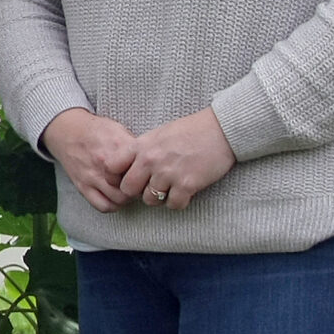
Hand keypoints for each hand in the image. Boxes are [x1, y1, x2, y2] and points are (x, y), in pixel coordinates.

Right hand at [40, 109, 139, 212]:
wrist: (66, 132)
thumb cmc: (95, 130)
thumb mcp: (118, 129)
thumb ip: (134, 145)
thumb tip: (149, 159)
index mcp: (118, 146)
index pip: (143, 168)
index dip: (150, 173)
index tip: (149, 173)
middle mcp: (105, 163)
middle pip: (133, 186)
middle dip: (139, 188)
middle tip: (140, 184)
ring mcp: (93, 176)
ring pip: (119, 199)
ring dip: (127, 197)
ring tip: (127, 191)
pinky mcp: (82, 186)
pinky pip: (102, 205)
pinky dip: (112, 205)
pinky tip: (114, 197)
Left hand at [118, 108, 235, 212]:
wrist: (221, 129)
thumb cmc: (190, 130)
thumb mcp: (158, 134)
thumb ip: (141, 150)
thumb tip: (129, 167)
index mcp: (141, 146)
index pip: (112, 167)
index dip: (116, 176)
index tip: (127, 179)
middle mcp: (151, 160)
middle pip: (128, 189)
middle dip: (137, 192)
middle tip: (151, 187)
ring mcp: (168, 173)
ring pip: (150, 200)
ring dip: (159, 198)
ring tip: (170, 188)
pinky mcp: (187, 184)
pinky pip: (173, 205)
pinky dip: (178, 202)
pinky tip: (184, 192)